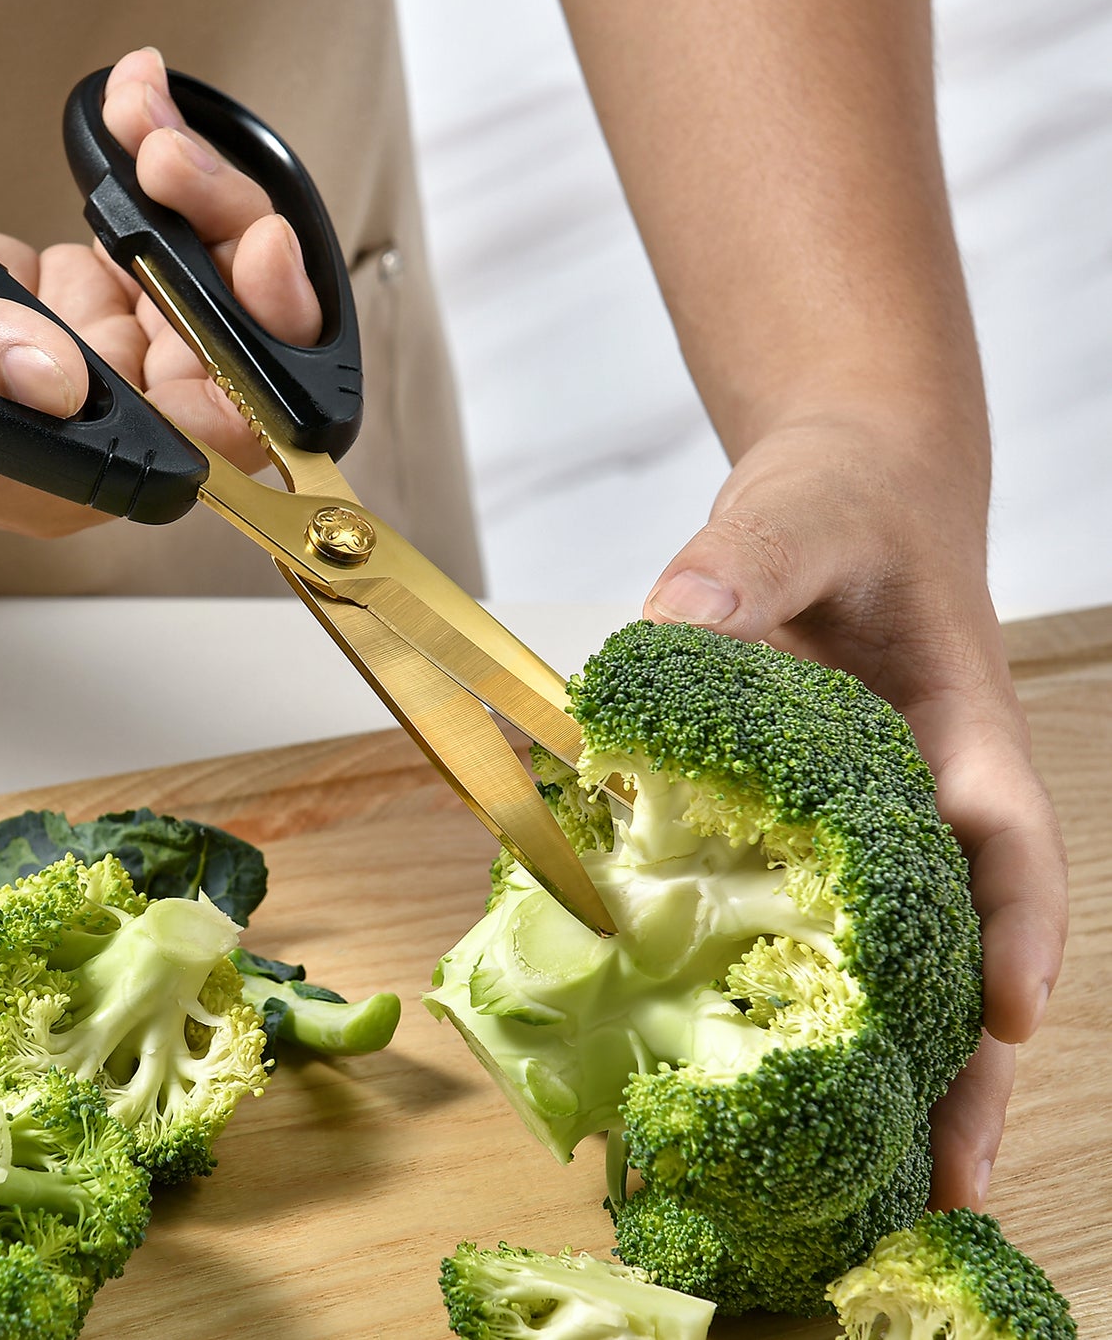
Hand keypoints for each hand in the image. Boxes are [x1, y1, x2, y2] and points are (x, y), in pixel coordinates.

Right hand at [0, 47, 318, 534]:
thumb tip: (64, 379)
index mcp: (74, 470)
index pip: (218, 437)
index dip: (259, 355)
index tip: (255, 258)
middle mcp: (105, 427)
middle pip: (228, 348)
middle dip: (224, 239)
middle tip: (179, 163)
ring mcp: (100, 366)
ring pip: (202, 287)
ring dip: (190, 193)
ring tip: (142, 120)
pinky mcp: (82, 310)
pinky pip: (153, 247)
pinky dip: (151, 178)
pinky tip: (131, 122)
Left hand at [642, 412, 1067, 1211]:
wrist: (846, 496)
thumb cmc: (844, 503)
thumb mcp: (795, 512)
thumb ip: (743, 561)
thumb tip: (668, 618)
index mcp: (959, 726)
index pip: (1007, 833)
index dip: (1014, 926)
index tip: (1009, 1015)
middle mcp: (933, 793)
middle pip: (969, 939)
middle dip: (968, 1056)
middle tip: (946, 1181)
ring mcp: (880, 821)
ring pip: (905, 956)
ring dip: (899, 1064)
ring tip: (874, 1187)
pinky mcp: (817, 828)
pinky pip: (819, 920)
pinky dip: (805, 999)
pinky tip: (769, 1074)